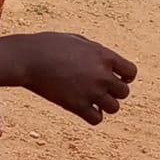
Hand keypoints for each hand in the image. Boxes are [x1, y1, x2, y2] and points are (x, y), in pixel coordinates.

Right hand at [10, 32, 136, 124]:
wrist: (28, 58)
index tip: (114, 78)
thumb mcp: (77, 41)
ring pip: (114, 108)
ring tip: (91, 100)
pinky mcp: (76, 106)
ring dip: (104, 105)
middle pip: (124, 92)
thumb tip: (105, 62)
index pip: (131, 72)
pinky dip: (92, 116)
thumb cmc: (49, 45)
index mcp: (104, 56)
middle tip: (98, 89)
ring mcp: (90, 92)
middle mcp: (102, 75)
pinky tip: (83, 109)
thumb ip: (95, 52)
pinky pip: (97, 119)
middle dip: (113, 92)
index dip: (124, 77)